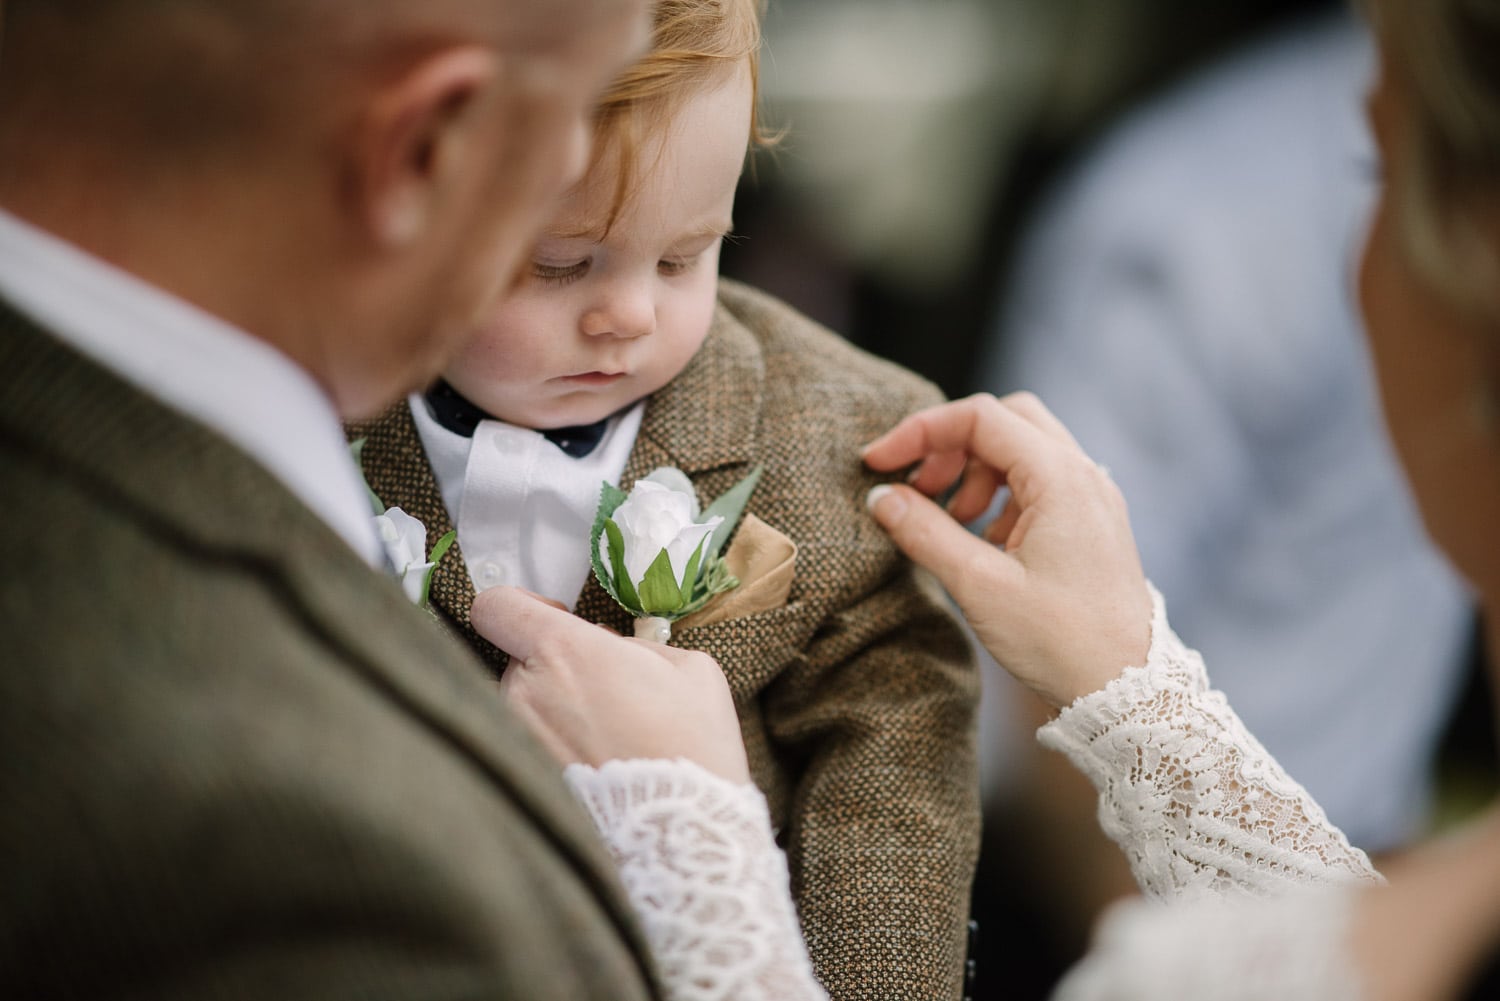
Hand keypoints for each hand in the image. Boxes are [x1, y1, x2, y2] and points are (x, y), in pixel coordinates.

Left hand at [471, 587, 750, 782]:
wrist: (684, 829)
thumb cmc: (693, 741)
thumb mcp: (688, 669)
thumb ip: (636, 645)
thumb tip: (608, 647)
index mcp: (563, 648)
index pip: (495, 607)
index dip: (519, 608)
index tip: (553, 621)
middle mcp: (526, 689)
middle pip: (516, 659)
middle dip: (553, 667)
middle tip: (604, 688)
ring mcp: (518, 736)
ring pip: (522, 703)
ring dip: (553, 708)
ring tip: (604, 733)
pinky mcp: (524, 774)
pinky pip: (529, 742)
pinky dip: (555, 746)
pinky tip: (596, 763)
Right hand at [861, 392, 1150, 708]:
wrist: (1129, 692)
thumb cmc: (1061, 641)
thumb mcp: (979, 586)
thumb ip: (925, 533)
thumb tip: (881, 497)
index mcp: (1061, 478)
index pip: (980, 418)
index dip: (920, 432)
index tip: (879, 463)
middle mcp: (1083, 476)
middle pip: (1006, 421)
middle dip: (952, 445)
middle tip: (919, 488)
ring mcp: (1093, 499)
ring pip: (1023, 450)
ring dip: (975, 472)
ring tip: (952, 522)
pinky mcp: (1092, 525)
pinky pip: (1040, 485)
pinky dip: (1001, 497)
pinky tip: (985, 543)